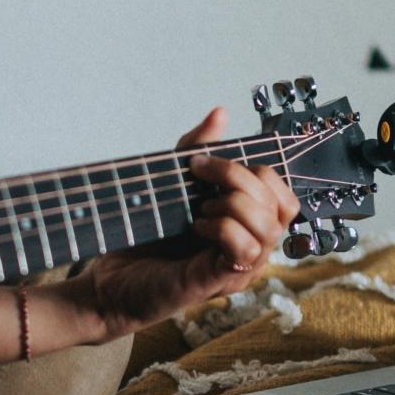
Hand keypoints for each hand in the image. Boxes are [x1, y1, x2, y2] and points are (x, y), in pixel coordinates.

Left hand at [78, 107, 301, 337]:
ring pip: (268, 226)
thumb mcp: (175, 183)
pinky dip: (221, 227)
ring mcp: (240, 269)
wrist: (110, 279)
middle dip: (238, 177)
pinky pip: (245, 247)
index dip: (253, 170)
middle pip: (280, 204)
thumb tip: (221, 113)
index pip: (284, 196)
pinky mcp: (219, 281)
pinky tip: (195, 227)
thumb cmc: (145, 237)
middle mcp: (254, 249)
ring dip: (231, 204)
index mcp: (250, 227)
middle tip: (197, 175)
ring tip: (197, 210)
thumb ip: (198, 150)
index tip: (203, 163)